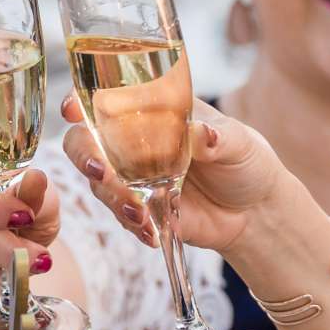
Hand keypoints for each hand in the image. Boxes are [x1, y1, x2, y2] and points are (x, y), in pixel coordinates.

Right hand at [60, 96, 295, 258]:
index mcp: (153, 111)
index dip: (81, 100)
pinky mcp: (139, 209)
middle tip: (100, 171)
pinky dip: (131, 224)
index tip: (73, 109)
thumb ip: (219, 137)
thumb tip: (203, 134)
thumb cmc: (246, 162)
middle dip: (84, 155)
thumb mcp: (240, 143)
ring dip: (112, 197)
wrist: (256, 212)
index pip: (107, 98)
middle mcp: (133, 141)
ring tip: (141, 213)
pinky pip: (119, 216)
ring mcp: (132, 177)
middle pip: (84, 140)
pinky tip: (151, 231)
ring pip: (98, 182)